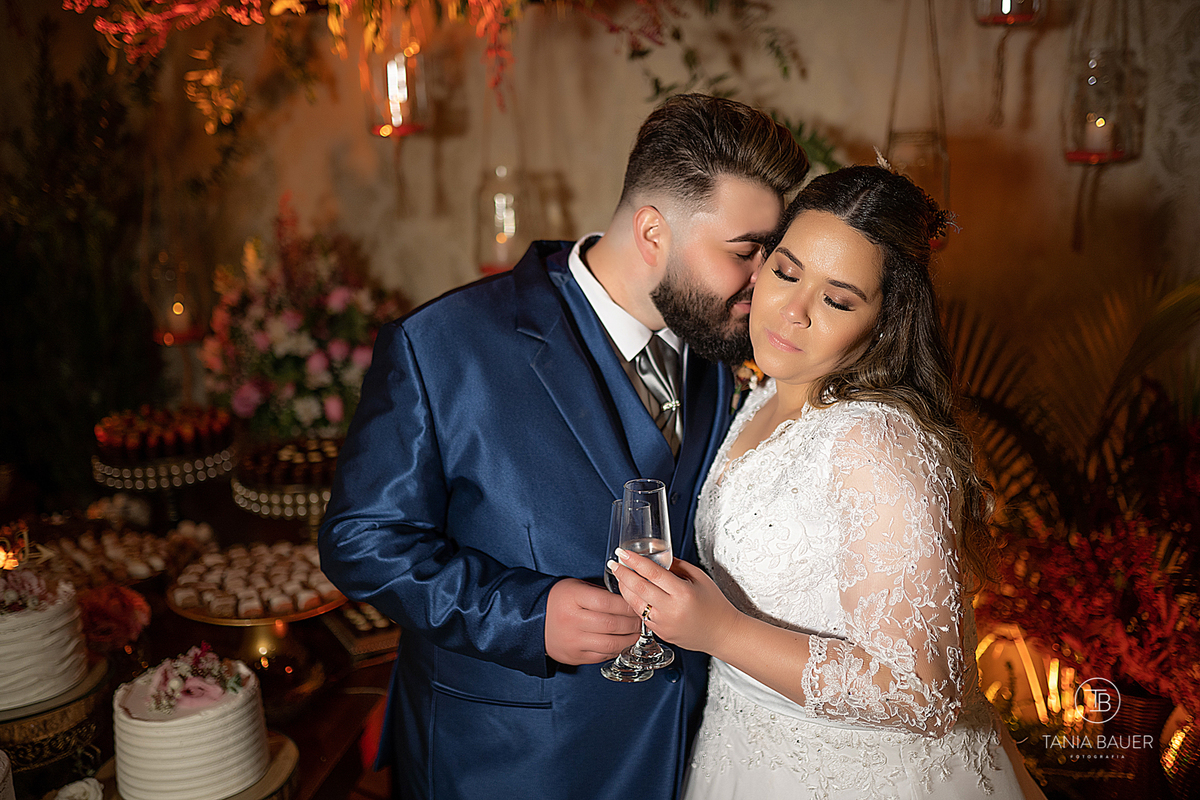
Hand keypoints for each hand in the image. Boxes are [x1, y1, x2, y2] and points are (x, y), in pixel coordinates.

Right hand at [544, 578, 641, 664]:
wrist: (534, 622)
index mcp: (572, 598)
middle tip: (642, 620)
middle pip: (612, 624)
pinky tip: (623, 643)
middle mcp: (571, 620)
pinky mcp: (575, 656)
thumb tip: (629, 599)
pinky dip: (617, 650)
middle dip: (633, 623)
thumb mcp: (576, 587)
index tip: (636, 604)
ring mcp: (573, 641)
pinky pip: (603, 655)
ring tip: (637, 633)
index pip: (607, 602)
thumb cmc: (560, 601)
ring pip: (610, 643)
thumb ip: (600, 593)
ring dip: (629, 639)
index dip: (627, 605)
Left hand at [610, 549, 740, 655]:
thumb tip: (657, 557)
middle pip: (639, 588)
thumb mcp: (700, 579)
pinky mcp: (660, 633)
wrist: (722, 633)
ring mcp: (664, 624)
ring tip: (619, 576)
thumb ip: (677, 566)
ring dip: (624, 588)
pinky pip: (641, 615)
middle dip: (623, 574)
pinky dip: (634, 602)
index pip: (653, 573)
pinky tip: (631, 593)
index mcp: (683, 593)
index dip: (635, 561)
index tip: (623, 553)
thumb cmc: (715, 605)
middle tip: (613, 563)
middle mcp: (671, 610)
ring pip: (635, 604)